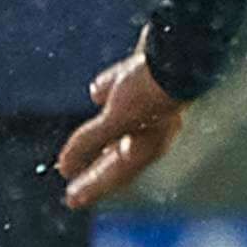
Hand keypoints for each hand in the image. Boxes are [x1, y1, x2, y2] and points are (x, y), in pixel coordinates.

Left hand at [55, 46, 189, 209]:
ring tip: (85, 142)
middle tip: (73, 180)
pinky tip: (96, 93)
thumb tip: (66, 167)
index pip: (113, 174)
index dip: (91, 187)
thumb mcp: (117, 119)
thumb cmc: (153, 88)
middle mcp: (151, 128)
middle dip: (94, 165)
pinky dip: (106, 95)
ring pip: (120, 124)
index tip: (72, 201)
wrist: (180, 45)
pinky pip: (120, 90)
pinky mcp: (144, 77)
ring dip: (101, 135)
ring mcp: (148, 101)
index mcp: (147, 146)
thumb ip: (91, 141)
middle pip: (116, 153)